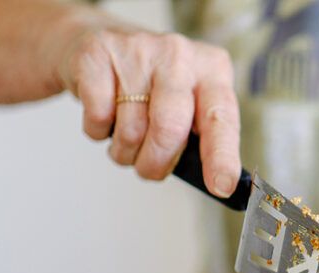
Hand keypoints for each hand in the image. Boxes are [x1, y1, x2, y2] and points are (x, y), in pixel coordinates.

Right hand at [56, 26, 240, 196]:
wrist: (96, 40)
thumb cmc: (151, 84)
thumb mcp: (189, 103)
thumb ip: (203, 136)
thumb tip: (216, 182)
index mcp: (211, 70)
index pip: (221, 119)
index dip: (221, 156)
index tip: (222, 186)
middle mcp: (178, 55)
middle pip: (169, 129)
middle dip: (156, 163)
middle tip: (148, 168)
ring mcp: (137, 51)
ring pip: (131, 130)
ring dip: (125, 151)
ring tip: (125, 136)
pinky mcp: (97, 55)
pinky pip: (98, 117)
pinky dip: (98, 131)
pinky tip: (105, 115)